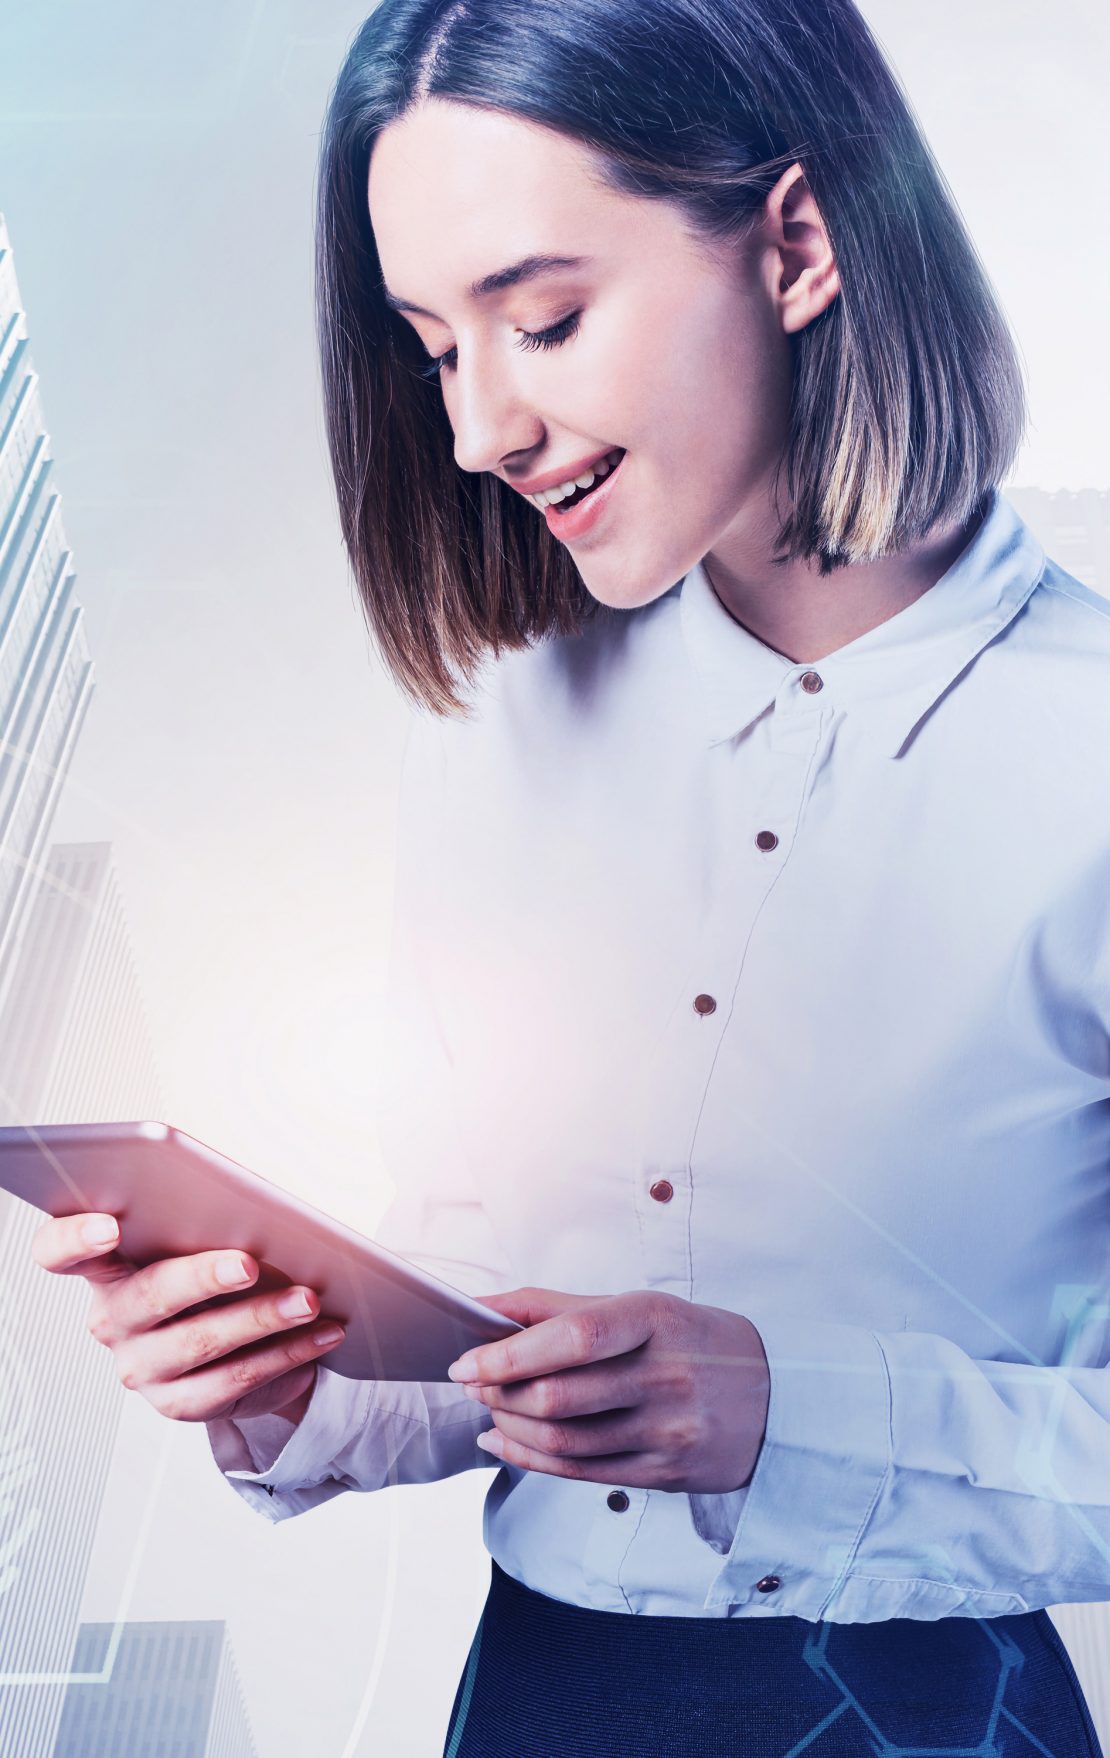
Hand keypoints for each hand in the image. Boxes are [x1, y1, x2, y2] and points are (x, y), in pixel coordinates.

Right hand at [31, 1212, 347, 1425]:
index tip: (109, 1226)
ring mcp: (141, 1366)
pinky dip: (286, 1354)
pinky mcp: (178, 1403)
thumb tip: (257, 1207)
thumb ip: (205, 1223)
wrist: (233, 1341)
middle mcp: (113, 1318)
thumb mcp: (202, 1241)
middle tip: (250, 1264)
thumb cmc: (213, 1270)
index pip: (59, 1252)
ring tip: (308, 1300)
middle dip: (203, 1277)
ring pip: (200, 1342)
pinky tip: (319, 1334)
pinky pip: (234, 1381)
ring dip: (261, 1319)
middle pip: (150, 1295)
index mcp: (106, 1266)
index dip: (74, 1239)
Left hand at [449, 1288, 768, 1492]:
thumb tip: (478, 1308)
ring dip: (510, 1426)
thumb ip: (555, 1306)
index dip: (509, 1353)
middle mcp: (665, 1376)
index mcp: (655, 1320)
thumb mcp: (637, 1306)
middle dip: (499, 1391)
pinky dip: (530, 1459)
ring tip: (488, 1408)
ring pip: (564, 1440)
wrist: (779, 1396)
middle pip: (559, 1396)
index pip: (572, 1337)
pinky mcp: (666, 1473)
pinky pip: (581, 1473)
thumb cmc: (692, 1340)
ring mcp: (668, 1431)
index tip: (466, 1360)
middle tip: (471, 1382)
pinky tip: (504, 1442)